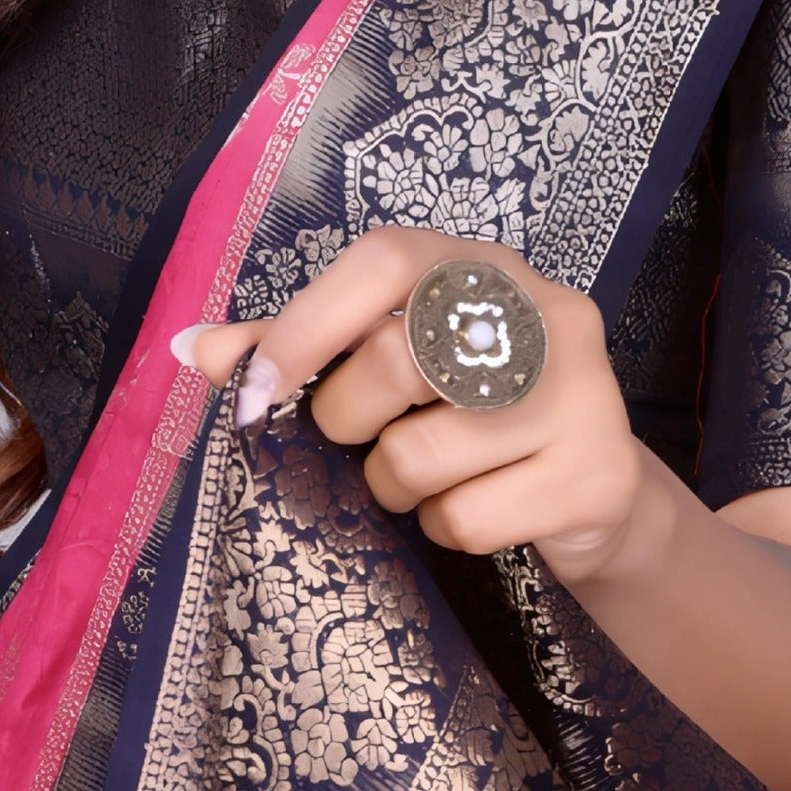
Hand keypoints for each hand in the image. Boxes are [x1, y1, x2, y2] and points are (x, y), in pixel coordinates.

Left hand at [176, 228, 658, 586]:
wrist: (598, 497)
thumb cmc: (476, 417)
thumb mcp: (397, 366)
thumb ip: (302, 350)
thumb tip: (193, 349)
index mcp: (487, 266)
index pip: (386, 261)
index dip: (308, 322)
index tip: (255, 388)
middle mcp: (546, 314)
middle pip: (394, 360)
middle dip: (346, 419)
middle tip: (360, 439)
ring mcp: (582, 394)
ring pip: (421, 454)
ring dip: (396, 485)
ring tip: (430, 478)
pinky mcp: (597, 474)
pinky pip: (466, 518)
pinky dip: (448, 529)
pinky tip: (481, 509)